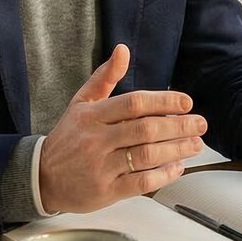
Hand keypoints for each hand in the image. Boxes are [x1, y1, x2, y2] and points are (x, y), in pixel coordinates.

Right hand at [37, 44, 208, 213]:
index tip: (186, 103)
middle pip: (145, 129)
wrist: (41, 177)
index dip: (164, 101)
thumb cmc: (68, 138)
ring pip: (146, 155)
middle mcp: (96, 140)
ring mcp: (101, 166)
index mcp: (93, 116)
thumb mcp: (81, 103)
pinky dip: (164, 175)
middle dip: (179, 126)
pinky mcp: (106, 191)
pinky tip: (178, 167)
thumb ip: (104, 78)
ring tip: (196, 144)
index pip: (134, 103)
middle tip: (200, 124)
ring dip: (177, 149)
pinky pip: (141, 183)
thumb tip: (123, 50)